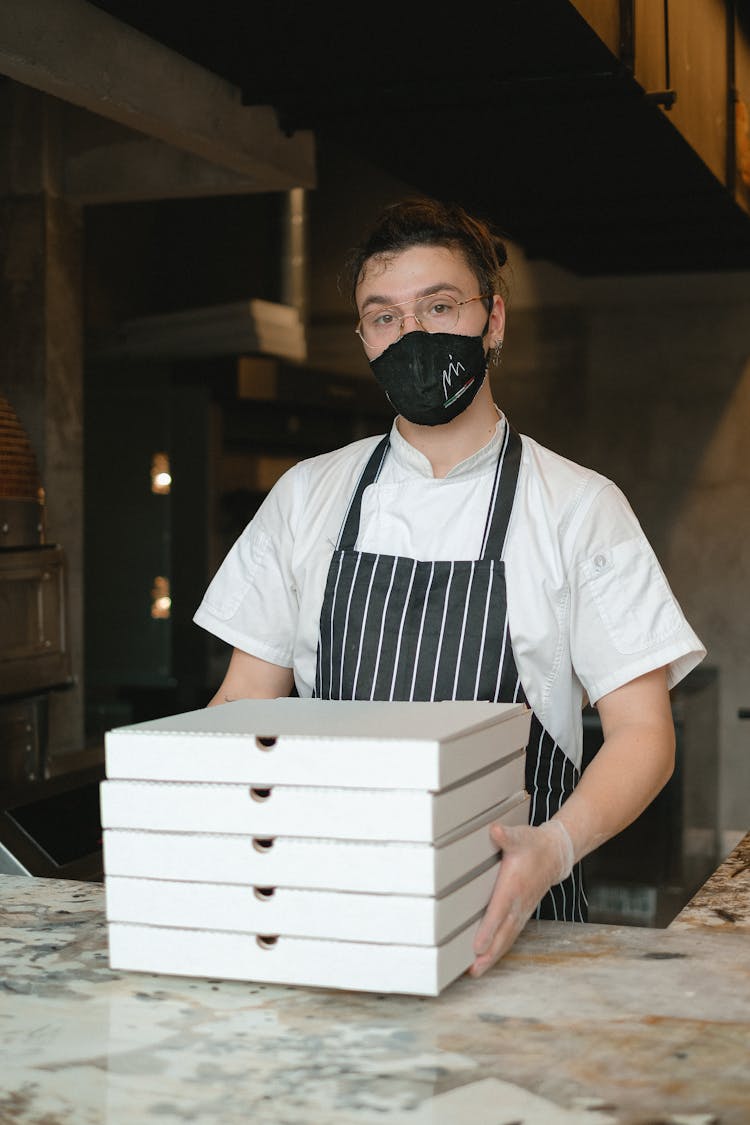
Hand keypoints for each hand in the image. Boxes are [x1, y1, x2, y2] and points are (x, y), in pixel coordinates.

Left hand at [469, 819, 573, 977]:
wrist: (556, 854)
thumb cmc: (533, 844)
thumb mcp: (520, 835)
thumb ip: (506, 836)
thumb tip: (496, 831)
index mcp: (514, 886)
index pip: (499, 911)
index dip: (488, 930)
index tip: (477, 946)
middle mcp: (518, 903)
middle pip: (503, 933)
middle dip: (489, 953)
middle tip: (473, 970)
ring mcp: (521, 911)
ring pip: (506, 938)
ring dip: (492, 956)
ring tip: (476, 972)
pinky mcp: (521, 914)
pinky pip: (510, 935)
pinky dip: (499, 949)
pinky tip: (486, 959)